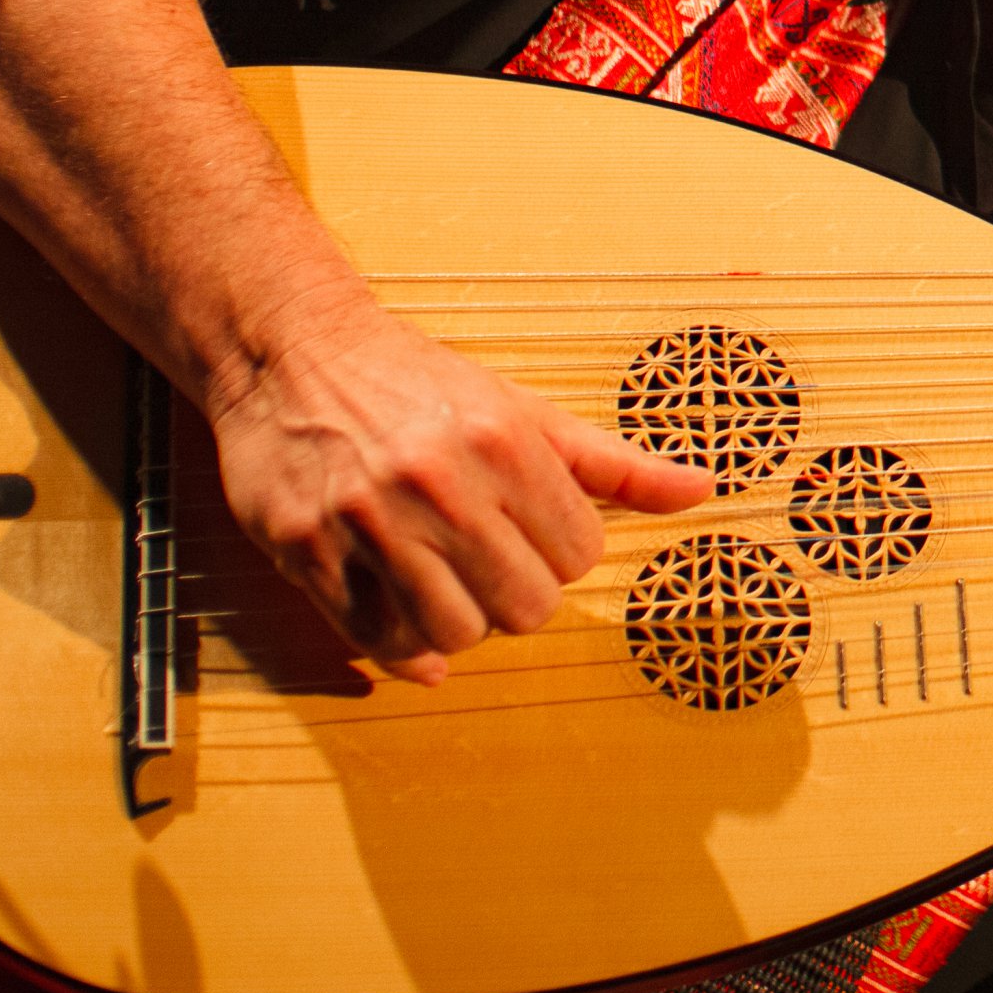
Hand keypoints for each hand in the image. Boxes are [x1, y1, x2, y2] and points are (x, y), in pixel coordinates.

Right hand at [208, 293, 714, 684]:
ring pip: (453, 634)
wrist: (291, 352)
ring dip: (457, 622)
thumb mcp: (520, 409)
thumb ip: (613, 463)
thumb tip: (702, 490)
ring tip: (442, 580)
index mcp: (503, 444)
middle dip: (517, 596)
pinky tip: (399, 605)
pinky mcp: (305, 551)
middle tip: (489, 561)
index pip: (580, 556)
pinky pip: (375, 638)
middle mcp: (439, 484)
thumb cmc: (415, 382)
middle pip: (525, 607)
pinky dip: (397, 640)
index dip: (562, 553)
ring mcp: (368, 521)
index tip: (532, 532)